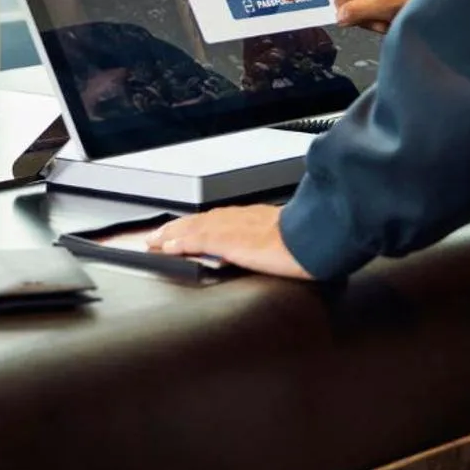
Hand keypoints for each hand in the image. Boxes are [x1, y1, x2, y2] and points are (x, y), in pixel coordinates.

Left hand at [145, 204, 313, 278]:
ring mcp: (232, 227)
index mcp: (254, 218)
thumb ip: (276, 241)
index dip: (197, 225)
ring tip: (155, 240)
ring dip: (171, 233)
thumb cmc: (310, 241)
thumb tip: (275, 251)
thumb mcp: (291, 238)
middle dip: (178, 227)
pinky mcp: (227, 240)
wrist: (315, 237)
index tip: (184, 230)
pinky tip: (165, 247)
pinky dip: (178, 242)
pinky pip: (195, 240)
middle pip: (200, 220)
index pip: (217, 219)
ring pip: (193, 227)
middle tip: (158, 235)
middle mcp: (239, 218)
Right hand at [281, 0, 432, 32]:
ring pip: (354, 12)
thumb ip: (360, 11)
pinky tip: (395, 20)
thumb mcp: (390, 4)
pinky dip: (378, 23)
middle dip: (358, 15)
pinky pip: (367, 16)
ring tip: (393, 18)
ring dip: (371, 21)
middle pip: (342, 1)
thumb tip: (340, 17)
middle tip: (382, 17)